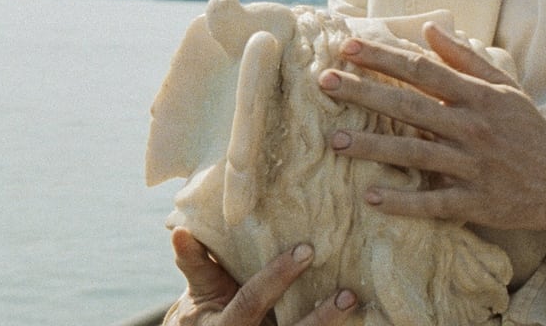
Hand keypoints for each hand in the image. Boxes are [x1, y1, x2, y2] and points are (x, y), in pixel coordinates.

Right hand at [165, 228, 357, 325]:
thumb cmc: (204, 312)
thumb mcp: (197, 291)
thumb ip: (195, 263)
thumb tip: (182, 230)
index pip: (253, 300)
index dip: (277, 277)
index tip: (306, 251)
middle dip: (320, 318)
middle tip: (348, 294)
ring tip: (356, 306)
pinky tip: (363, 320)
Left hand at [319, 22, 545, 235]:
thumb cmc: (528, 130)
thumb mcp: (505, 87)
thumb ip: (466, 58)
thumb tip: (429, 29)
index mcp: (477, 96)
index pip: (422, 70)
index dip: (384, 57)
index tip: (348, 46)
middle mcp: (472, 127)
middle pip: (409, 106)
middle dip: (364, 93)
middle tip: (325, 82)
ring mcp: (472, 166)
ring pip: (414, 153)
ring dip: (372, 148)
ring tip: (334, 141)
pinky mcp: (475, 202)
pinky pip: (433, 202)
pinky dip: (403, 201)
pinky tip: (371, 196)